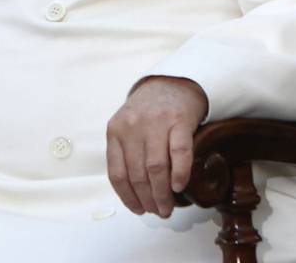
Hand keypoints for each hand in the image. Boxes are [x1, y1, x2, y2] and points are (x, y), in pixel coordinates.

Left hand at [106, 76, 208, 217]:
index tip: (138, 209)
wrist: (171, 82)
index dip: (127, 197)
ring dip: (162, 193)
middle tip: (158, 212)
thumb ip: (125, 153)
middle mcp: (132, 126)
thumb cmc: (147, 112)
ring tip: (168, 207)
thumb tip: (134, 193)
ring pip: (156, 167)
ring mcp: (156, 122)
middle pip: (137, 174)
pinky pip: (179, 152)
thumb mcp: (126, 127)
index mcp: (115, 130)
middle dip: (148, 199)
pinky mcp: (179, 120)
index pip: (117, 173)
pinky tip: (179, 187)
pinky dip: (179, 173)